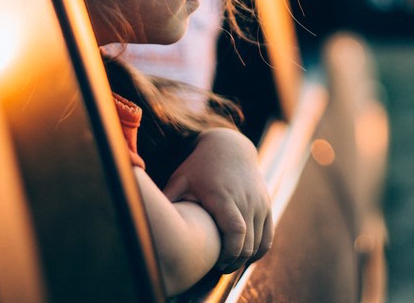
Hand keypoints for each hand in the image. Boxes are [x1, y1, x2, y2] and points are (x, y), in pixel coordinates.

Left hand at [162, 128, 273, 271]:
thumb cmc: (200, 165)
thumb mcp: (181, 179)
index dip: (229, 253)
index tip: (216, 263)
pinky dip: (259, 249)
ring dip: (246, 258)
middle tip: (219, 267)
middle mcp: (246, 200)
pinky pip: (268, 236)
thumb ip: (168, 199)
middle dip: (235, 261)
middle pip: (248, 244)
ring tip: (229, 262)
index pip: (236, 232)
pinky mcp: (266, 204)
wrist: (229, 146)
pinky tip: (244, 254)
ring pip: (260, 243)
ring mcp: (259, 202)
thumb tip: (145, 217)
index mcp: (224, 197)